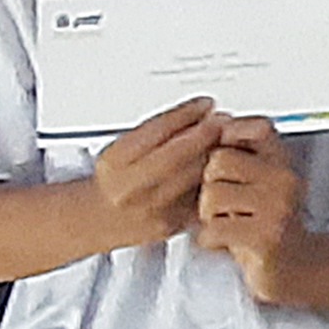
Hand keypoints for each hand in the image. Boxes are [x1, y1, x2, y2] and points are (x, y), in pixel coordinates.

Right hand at [86, 96, 222, 242]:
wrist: (101, 218)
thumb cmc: (115, 178)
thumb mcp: (123, 147)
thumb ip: (160, 129)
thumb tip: (201, 111)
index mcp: (115, 162)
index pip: (155, 131)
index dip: (186, 113)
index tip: (205, 104)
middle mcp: (129, 187)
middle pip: (176, 155)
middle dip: (205, 134)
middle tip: (223, 120)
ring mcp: (150, 208)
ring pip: (192, 177)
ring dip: (215, 153)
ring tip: (226, 139)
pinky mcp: (171, 224)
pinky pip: (199, 196)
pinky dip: (214, 177)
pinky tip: (223, 165)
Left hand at [187, 117, 313, 300]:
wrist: (298, 268)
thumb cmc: (268, 225)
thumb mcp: (261, 182)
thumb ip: (242, 156)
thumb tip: (211, 126)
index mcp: (283, 161)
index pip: (256, 127)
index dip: (229, 137)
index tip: (225, 163)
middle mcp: (285, 178)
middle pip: (218, 161)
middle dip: (209, 186)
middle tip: (224, 207)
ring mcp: (278, 206)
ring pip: (211, 195)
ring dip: (208, 216)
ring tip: (226, 225)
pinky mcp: (267, 236)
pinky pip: (214, 228)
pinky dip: (210, 239)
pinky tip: (225, 243)